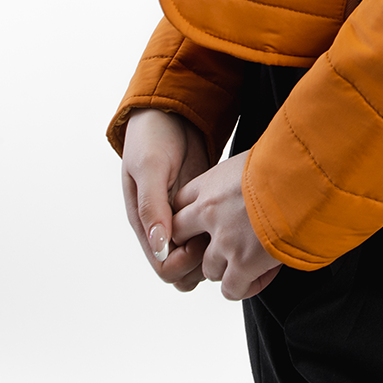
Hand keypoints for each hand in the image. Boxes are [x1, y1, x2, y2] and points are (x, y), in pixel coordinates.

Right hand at [121, 108, 212, 291]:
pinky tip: (237, 219)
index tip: (200, 240)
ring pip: (201, 255)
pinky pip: (212, 233)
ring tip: (230, 226)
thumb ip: (153, 206)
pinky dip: (223, 233)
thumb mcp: (150, 167)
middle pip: (184, 270)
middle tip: (219, 234)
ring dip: (215, 249)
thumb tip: (159, 245)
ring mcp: (184, 218)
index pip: (164, 267)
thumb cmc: (152, 137)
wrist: (170, 112)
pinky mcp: (202, 206)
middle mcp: (163, 227)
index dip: (183, 262)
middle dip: (203, 262)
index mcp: (145, 223)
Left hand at [172, 153, 281, 301]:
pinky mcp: (243, 263)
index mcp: (211, 183)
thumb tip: (255, 183)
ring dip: (226, 268)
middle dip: (195, 245)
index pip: (180, 204)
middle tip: (220, 247)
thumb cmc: (292, 162)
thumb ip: (243, 178)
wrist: (310, 178)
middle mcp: (210, 212)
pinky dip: (244, 287)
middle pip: (181, 236)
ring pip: (208, 269)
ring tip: (251, 261)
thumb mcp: (258, 159)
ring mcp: (225, 240)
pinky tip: (261, 276)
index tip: (205, 222)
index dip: (190, 217)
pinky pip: (231, 289)